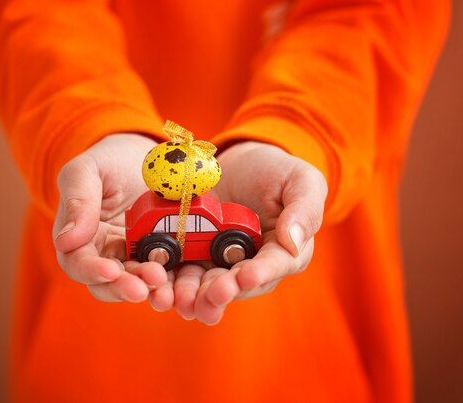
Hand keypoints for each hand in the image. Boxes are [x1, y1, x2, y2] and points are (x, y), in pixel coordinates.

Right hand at [53, 133, 173, 306]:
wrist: (149, 158)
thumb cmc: (110, 161)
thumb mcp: (87, 170)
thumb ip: (77, 200)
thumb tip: (66, 240)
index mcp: (79, 237)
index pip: (77, 262)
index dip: (91, 270)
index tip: (110, 271)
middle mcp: (105, 254)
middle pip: (106, 282)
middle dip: (122, 287)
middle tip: (141, 288)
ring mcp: (135, 257)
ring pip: (136, 282)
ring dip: (147, 287)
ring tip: (161, 281)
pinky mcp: (163, 256)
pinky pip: (165, 274)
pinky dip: (171, 281)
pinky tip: (179, 281)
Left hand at [173, 141, 327, 323]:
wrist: (238, 164)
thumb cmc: (276, 171)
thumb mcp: (301, 180)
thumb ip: (304, 209)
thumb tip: (293, 241)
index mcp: (285, 251)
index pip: (276, 265)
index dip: (261, 273)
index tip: (245, 277)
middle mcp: (253, 265)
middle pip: (238, 286)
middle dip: (222, 292)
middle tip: (209, 292)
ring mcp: (220, 263)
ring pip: (206, 287)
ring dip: (193, 296)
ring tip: (180, 298)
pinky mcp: (193, 256)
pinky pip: (181, 273)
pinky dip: (169, 282)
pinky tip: (159, 286)